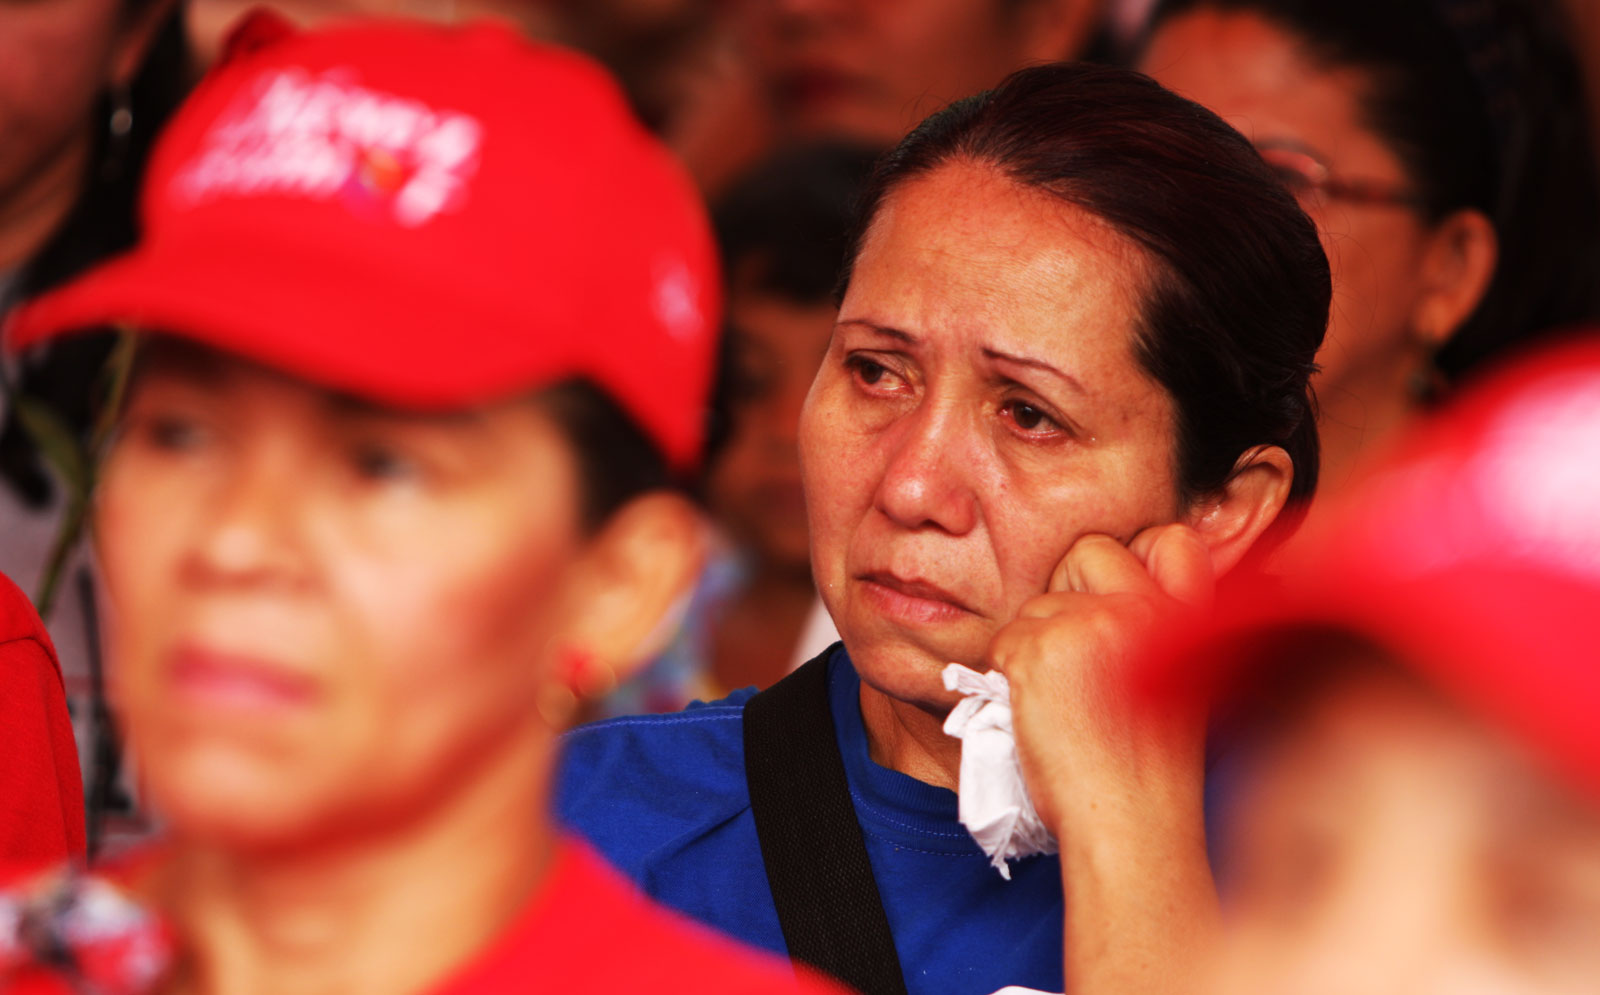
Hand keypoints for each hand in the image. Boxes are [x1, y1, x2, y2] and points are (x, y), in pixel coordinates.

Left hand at [987, 524, 1210, 832]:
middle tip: (1078, 658)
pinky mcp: (1040, 648)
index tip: (1122, 605)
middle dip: (1073, 591)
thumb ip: (1158, 626)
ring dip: (1038, 644)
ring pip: (1037, 604)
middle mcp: (1142, 606)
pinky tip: (1040, 715)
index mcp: (1188, 614)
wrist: (1131, 822)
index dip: (1138, 560)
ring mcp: (1089, 622)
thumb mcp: (1180, 680)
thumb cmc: (1150, 769)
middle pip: (1088, 552)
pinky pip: (1004, 640)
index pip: (1168, 539)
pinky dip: (1010, 674)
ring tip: (1065, 703)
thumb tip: (1114, 594)